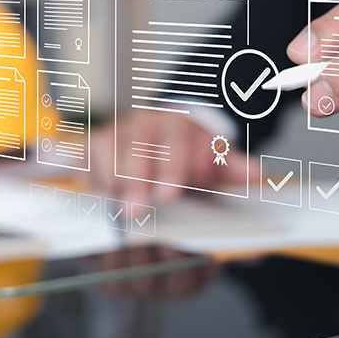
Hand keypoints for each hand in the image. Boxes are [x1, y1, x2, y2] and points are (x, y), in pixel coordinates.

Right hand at [90, 111, 247, 205]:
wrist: (165, 130)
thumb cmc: (190, 151)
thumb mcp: (215, 156)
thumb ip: (232, 166)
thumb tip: (255, 172)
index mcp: (176, 124)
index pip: (174, 142)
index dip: (170, 167)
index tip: (169, 194)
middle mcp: (143, 124)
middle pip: (133, 146)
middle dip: (133, 179)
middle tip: (135, 212)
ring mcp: (115, 132)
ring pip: (104, 148)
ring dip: (108, 181)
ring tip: (114, 213)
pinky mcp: (93, 146)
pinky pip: (84, 158)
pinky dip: (88, 180)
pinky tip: (96, 205)